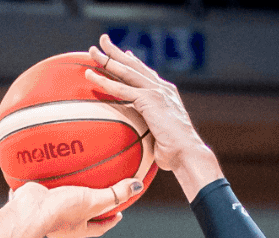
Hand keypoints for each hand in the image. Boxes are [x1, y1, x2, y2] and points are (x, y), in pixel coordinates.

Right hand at [8, 178, 142, 237]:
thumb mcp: (93, 201)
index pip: (99, 227)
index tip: (119, 213)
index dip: (110, 221)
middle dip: (90, 208)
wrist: (28, 210)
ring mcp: (48, 213)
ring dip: (70, 193)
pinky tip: (52, 167)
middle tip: (100, 196)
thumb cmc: (61, 211)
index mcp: (78, 229)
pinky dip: (50, 181)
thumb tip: (138, 186)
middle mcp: (63, 224)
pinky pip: (46, 190)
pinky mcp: (36, 201)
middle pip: (81, 216)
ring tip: (76, 179)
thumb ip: (114, 193)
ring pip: (63, 203)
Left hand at [85, 35, 221, 194]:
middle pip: (135, 65)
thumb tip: (142, 140)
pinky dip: (105, 82)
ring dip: (107, 60)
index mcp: (166, 94)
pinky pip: (122, 89)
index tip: (125, 53)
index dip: (134, 63)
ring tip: (91, 51)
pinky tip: (90, 76)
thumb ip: (150, 129)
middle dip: (117, 52)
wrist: (187, 153)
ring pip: (126, 72)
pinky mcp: (150, 100)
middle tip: (102, 42)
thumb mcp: (160, 136)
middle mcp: (162, 88)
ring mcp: (157, 92)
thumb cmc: (175, 154)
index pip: (147, 74)